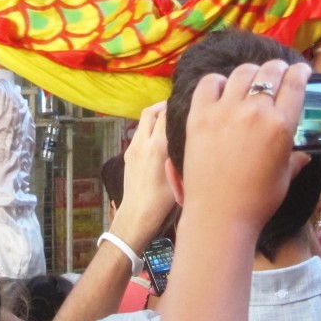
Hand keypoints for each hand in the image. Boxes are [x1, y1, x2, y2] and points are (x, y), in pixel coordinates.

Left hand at [110, 101, 174, 251]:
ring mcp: (133, 147)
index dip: (176, 106)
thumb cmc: (164, 200)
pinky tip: (159, 138)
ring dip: (154, 116)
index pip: (166, 114)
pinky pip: (139, 132)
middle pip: (151, 111)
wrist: (137, 214)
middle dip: (163, 106)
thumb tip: (193, 137)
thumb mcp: (180, 175)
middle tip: (177, 108)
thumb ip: (183, 152)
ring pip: (143, 120)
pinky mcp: (128, 154)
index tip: (188, 106)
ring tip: (168, 121)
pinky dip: (148, 128)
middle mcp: (143, 142)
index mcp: (158, 146)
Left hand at [181, 61, 311, 231]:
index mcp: (281, 125)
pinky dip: (218, 82)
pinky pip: (209, 83)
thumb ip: (296, 156)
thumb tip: (305, 152)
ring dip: (252, 73)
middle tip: (279, 73)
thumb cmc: (257, 201)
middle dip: (279, 69)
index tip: (301, 70)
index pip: (295, 84)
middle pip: (270, 72)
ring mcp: (224, 110)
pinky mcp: (199, 115)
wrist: (218, 215)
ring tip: (252, 79)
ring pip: (242, 73)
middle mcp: (254, 111)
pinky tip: (222, 90)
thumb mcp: (285, 176)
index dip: (301, 72)